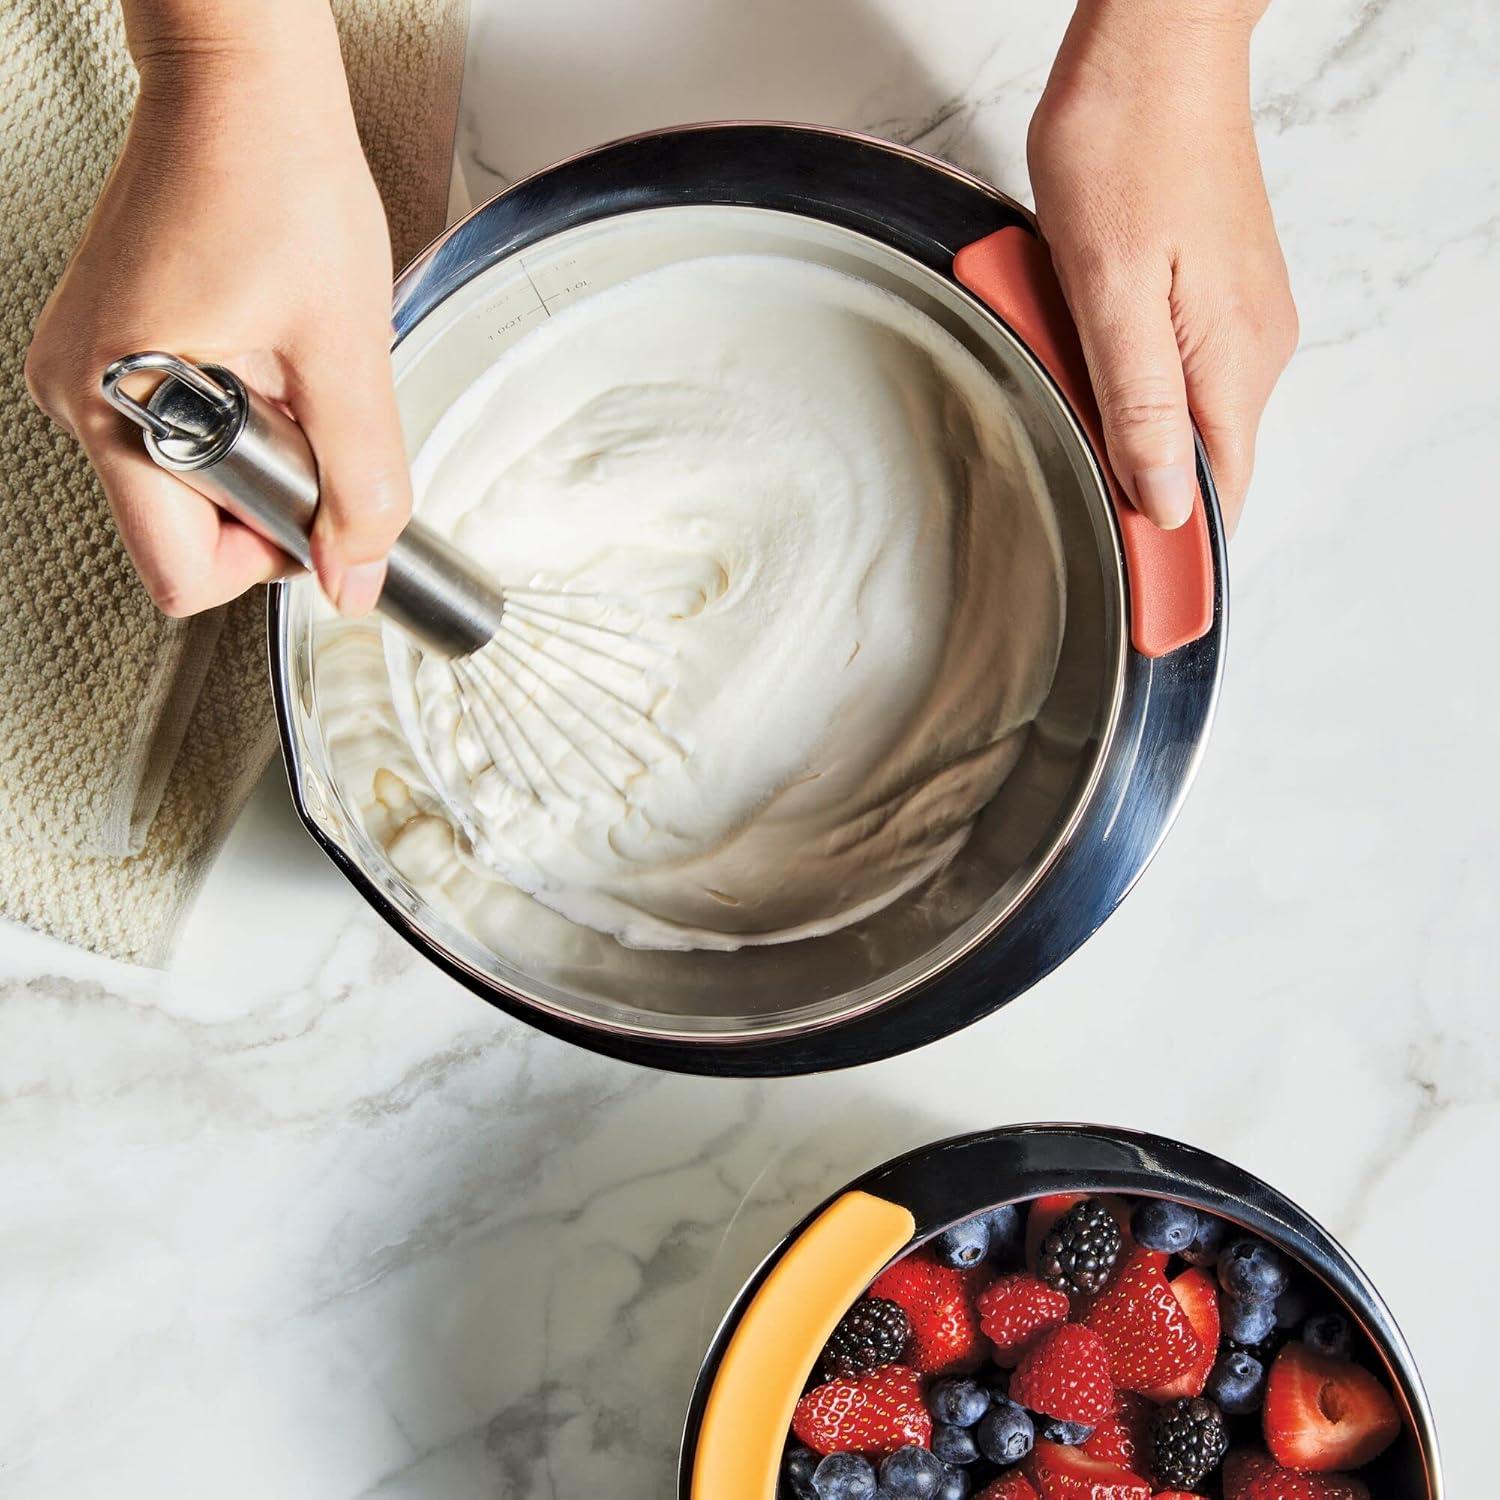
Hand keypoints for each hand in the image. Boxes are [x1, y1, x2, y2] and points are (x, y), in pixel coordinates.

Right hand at [25, 10, 408, 616]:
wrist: (243, 89)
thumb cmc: (279, 180)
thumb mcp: (347, 352)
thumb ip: (362, 481)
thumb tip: (358, 574)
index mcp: (119, 404)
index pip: (182, 572)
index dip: (268, 554)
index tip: (317, 500)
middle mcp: (80, 394)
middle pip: (186, 530)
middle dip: (267, 495)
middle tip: (306, 411)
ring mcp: (89, 370)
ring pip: (190, 482)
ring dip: (258, 451)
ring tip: (284, 365)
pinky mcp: (111, 348)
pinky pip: (182, 431)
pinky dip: (238, 416)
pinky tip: (263, 353)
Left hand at [1028, 1, 1296, 532]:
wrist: (1154, 46)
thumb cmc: (1126, 147)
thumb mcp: (1111, 293)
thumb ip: (1140, 408)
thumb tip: (1163, 505)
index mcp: (1232, 364)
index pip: (1215, 497)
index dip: (1163, 543)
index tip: (1113, 568)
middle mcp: (1251, 350)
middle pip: (1191, 460)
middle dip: (1123, 465)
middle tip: (1060, 420)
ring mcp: (1236, 319)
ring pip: (1171, 410)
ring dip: (1113, 408)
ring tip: (1065, 346)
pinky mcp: (1211, 291)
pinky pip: (1163, 362)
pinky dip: (1117, 363)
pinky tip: (1079, 323)